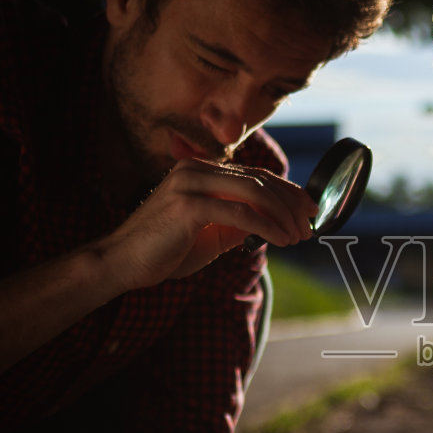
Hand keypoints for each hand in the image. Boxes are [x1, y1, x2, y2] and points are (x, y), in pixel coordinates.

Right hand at [98, 160, 318, 288]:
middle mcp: (196, 169)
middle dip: (292, 204)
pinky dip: (267, 227)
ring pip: (254, 193)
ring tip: (299, 236)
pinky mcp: (188, 205)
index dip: (287, 192)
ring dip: (283, 216)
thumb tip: (272, 224)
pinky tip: (281, 240)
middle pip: (260, 180)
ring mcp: (190, 183)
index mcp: (199, 170)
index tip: (309, 210)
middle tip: (311, 225)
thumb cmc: (164, 251)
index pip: (254, 175)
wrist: (121, 263)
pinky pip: (240, 213)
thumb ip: (237, 223)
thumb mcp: (209, 234)